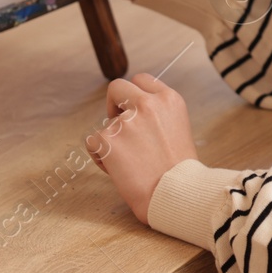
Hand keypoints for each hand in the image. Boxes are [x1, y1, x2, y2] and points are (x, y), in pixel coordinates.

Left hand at [91, 74, 199, 224]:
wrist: (175, 193)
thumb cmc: (178, 169)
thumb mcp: (178, 127)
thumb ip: (157, 113)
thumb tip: (132, 112)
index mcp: (169, 99)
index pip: (141, 79)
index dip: (134, 94)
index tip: (132, 108)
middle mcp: (148, 104)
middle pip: (117, 87)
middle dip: (114, 104)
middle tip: (119, 126)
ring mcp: (126, 120)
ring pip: (106, 124)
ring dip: (112, 141)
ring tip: (130, 163)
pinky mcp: (108, 139)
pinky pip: (93, 142)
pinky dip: (100, 155)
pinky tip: (118, 168)